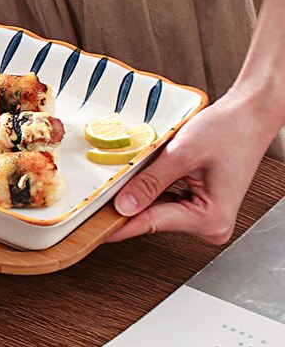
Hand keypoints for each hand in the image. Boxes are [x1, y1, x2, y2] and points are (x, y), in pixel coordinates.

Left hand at [108, 89, 274, 243]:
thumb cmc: (229, 130)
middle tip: (106, 189)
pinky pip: (167, 201)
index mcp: (210, 219)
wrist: (250, 114)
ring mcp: (206, 216)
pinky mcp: (200, 205)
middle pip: (154, 218)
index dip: (120, 224)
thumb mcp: (182, 154)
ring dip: (144, 192)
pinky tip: (152, 172)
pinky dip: (154, 188)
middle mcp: (210, 224)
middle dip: (133, 201)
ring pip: (158, 209)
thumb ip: (150, 182)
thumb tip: (124, 206)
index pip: (152, 224)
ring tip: (145, 167)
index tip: (95, 232)